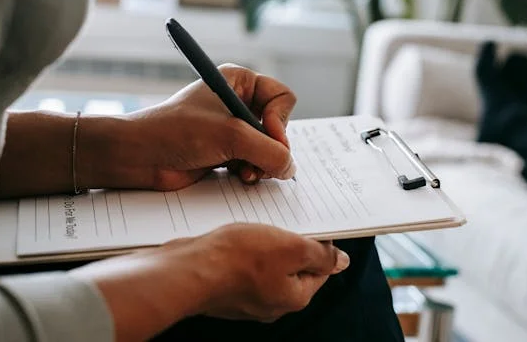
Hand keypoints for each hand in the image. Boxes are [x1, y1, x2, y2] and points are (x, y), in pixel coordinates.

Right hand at [71, 224, 349, 340]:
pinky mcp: (225, 288)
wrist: (185, 271)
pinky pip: (242, 266)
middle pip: (293, 268)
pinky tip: (234, 238)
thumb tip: (341, 261)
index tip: (312, 226)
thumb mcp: (291, 248)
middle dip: (289, 243)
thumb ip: (320, 255)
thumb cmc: (235, 260)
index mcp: (293, 298)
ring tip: (255, 227)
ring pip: (266, 265)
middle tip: (280, 223)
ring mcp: (246, 298)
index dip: (319, 244)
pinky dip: (242, 250)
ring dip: (264, 244)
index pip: (320, 270)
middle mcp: (271, 303)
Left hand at [87, 64, 296, 190]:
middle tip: (259, 162)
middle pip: (279, 126)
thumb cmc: (176, 132)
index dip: (280, 120)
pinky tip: (239, 176)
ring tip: (247, 173)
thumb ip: (269, 151)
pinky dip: (252, 171)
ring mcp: (232, 129)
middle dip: (271, 147)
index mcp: (239, 81)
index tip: (268, 136)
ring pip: (269, 148)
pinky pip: (255, 162)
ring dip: (262, 163)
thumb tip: (290, 168)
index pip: (282, 98)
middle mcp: (238, 102)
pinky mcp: (226, 152)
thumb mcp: (230, 136)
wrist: (139, 156)